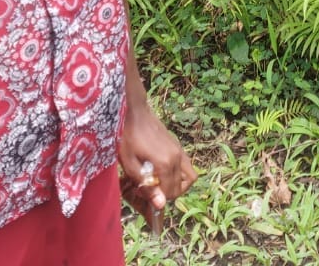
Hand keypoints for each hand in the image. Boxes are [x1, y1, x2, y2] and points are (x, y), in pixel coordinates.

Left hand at [118, 91, 194, 230]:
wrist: (135, 113)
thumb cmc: (128, 138)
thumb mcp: (130, 164)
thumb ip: (146, 185)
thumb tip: (161, 205)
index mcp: (165, 164)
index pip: (170, 193)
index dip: (157, 198)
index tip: (144, 192)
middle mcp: (177, 158)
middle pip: (179, 188)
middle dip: (165, 194)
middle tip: (149, 188)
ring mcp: (180, 151)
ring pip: (189, 178)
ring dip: (178, 186)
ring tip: (161, 183)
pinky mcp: (178, 146)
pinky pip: (188, 166)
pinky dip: (181, 174)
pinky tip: (165, 171)